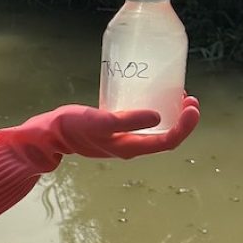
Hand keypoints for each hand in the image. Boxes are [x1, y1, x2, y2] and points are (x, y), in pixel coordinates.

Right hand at [14, 95, 200, 159]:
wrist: (50, 134)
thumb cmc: (73, 127)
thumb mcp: (100, 121)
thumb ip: (128, 120)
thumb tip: (158, 116)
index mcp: (131, 147)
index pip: (168, 141)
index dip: (185, 125)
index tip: (193, 106)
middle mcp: (131, 146)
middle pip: (166, 136)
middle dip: (181, 118)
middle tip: (188, 97)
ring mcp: (123, 139)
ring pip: (156, 129)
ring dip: (169, 114)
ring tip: (175, 94)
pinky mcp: (114, 130)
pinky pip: (141, 122)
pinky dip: (152, 110)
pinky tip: (148, 96)